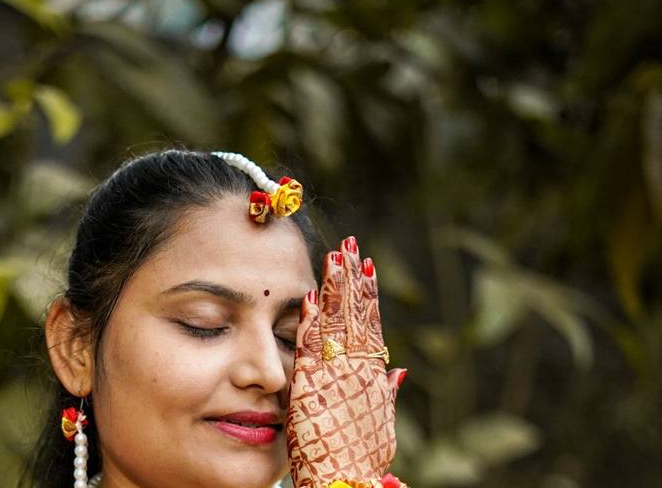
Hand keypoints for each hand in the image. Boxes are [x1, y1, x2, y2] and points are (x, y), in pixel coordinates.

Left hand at [286, 237, 405, 486]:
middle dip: (352, 277)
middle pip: (355, 315)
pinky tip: (310, 298)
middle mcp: (356, 370)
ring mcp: (335, 376)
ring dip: (335, 289)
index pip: (370, 323)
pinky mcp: (311, 388)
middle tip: (350, 243)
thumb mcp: (381, 423)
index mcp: (372, 374)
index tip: (366, 262)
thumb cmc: (359, 458)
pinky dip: (311, 323)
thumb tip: (398, 370)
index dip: (368, 292)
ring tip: (335, 256)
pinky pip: (310, 348)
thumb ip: (387, 392)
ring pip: (336, 323)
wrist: (343, 485)